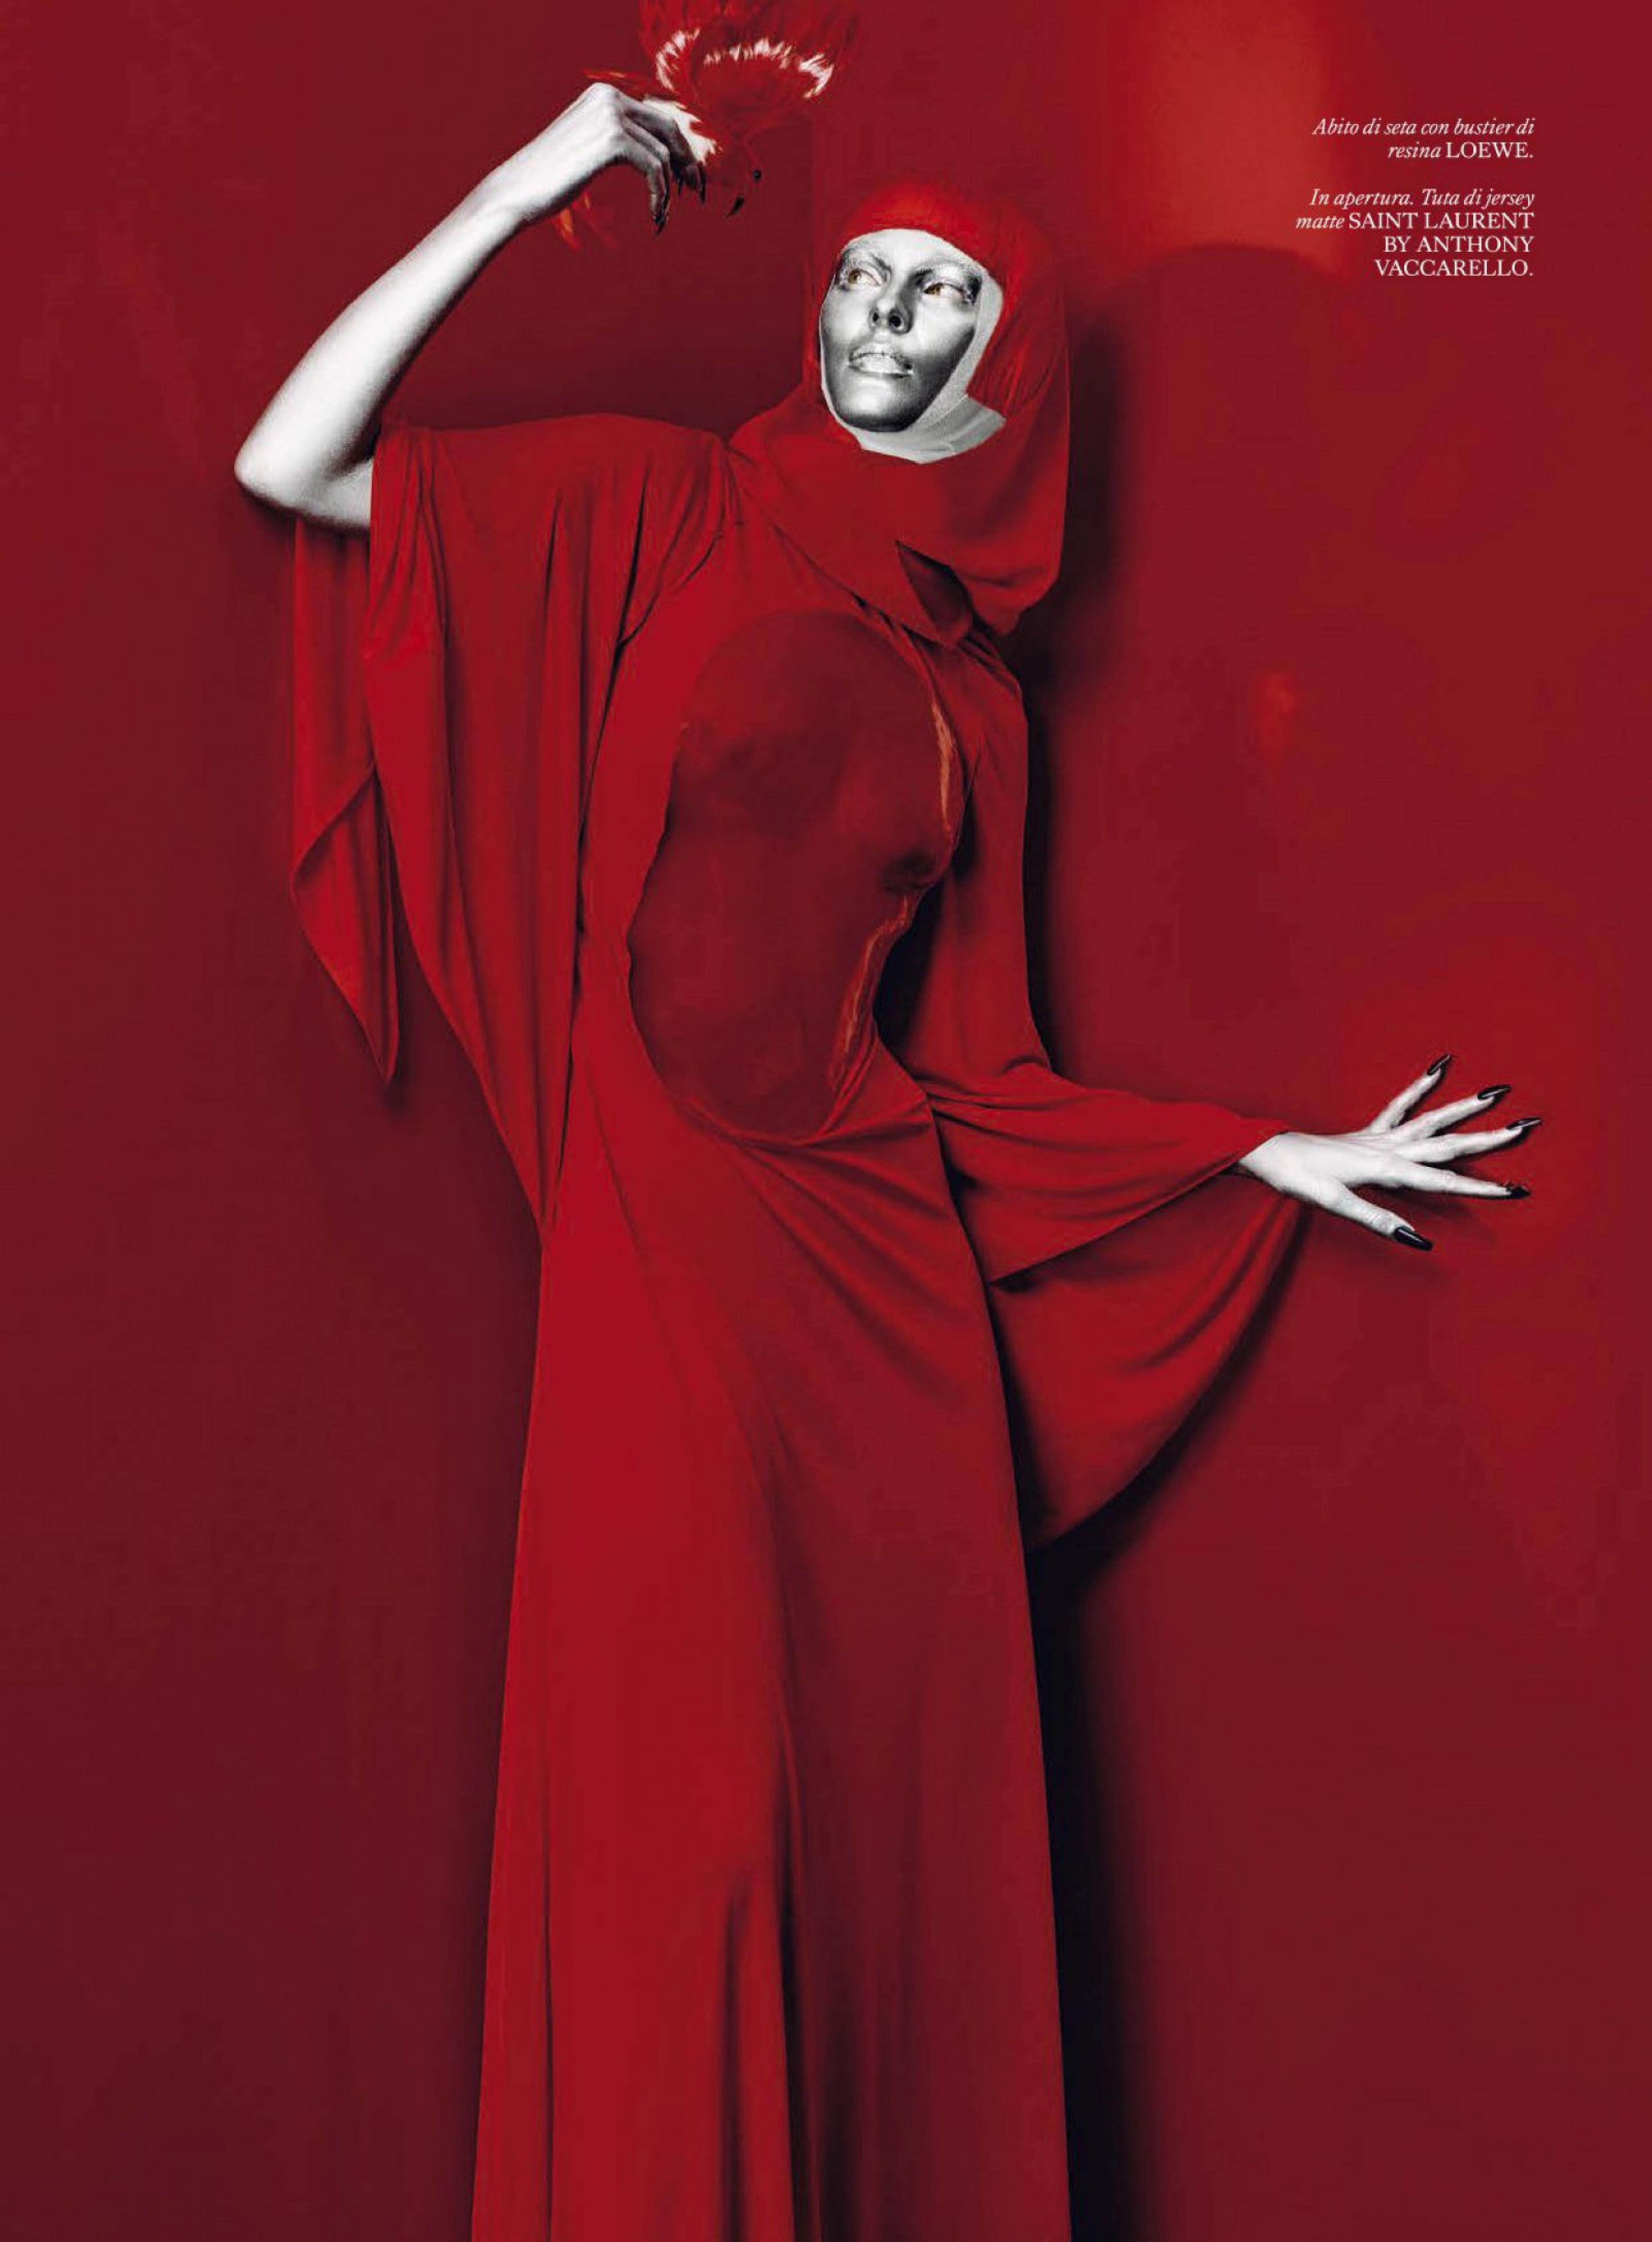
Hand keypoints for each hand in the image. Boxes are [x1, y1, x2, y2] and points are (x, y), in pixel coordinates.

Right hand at [481, 82, 705, 234]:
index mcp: (604, 94)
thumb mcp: (588, 147)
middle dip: (686, 162)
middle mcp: (609, 97)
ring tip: (663, 214)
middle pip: (668, 129)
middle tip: (694, 192)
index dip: (678, 147)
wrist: (518, 191)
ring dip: (669, 188)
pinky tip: (655, 214)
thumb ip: (617, 137)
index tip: (687, 177)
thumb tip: (655, 151)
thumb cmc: (550, 178)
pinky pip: (654, 168)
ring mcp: (610, 115)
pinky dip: (660, 194)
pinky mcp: (612, 140)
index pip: (656, 116)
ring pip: (663, 153)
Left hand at [1235, 1055, 1539, 1249]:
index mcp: (1386, 1169)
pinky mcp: (1368, 1132)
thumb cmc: (1300, 1180)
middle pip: (1449, 1144)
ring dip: (1466, 1107)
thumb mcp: (1336, 1206)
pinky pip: (1399, 1106)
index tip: (1515, 1190)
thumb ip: (1379, 1221)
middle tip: (1527, 1126)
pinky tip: (1437, 1068)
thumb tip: (1419, 1240)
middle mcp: (1389, 1148)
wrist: (1271, 1153)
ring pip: (1432, 1120)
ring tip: (1497, 1092)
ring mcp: (1380, 1137)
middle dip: (1490, 1138)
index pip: (1443, 1182)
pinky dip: (1419, 1087)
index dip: (1481, 1188)